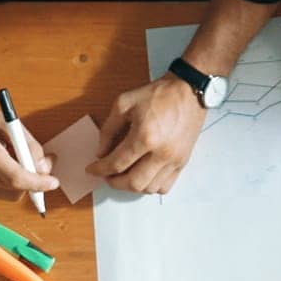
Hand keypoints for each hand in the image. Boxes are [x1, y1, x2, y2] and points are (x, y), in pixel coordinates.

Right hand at [0, 100, 58, 200]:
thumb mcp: (8, 123)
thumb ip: (29, 145)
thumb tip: (44, 167)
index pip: (17, 179)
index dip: (39, 183)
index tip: (54, 182)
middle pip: (18, 190)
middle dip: (34, 180)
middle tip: (42, 162)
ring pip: (12, 194)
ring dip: (22, 181)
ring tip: (17, 157)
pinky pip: (2, 192)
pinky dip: (10, 182)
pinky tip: (6, 164)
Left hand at [89, 75, 206, 194]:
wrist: (188, 92)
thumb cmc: (157, 95)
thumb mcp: (124, 104)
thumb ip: (108, 129)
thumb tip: (101, 152)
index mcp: (144, 136)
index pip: (117, 164)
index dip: (100, 170)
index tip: (92, 170)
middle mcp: (161, 153)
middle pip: (133, 183)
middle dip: (115, 183)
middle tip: (107, 175)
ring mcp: (174, 160)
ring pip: (149, 188)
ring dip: (133, 185)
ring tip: (125, 175)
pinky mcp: (183, 162)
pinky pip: (165, 186)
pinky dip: (151, 186)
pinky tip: (144, 175)